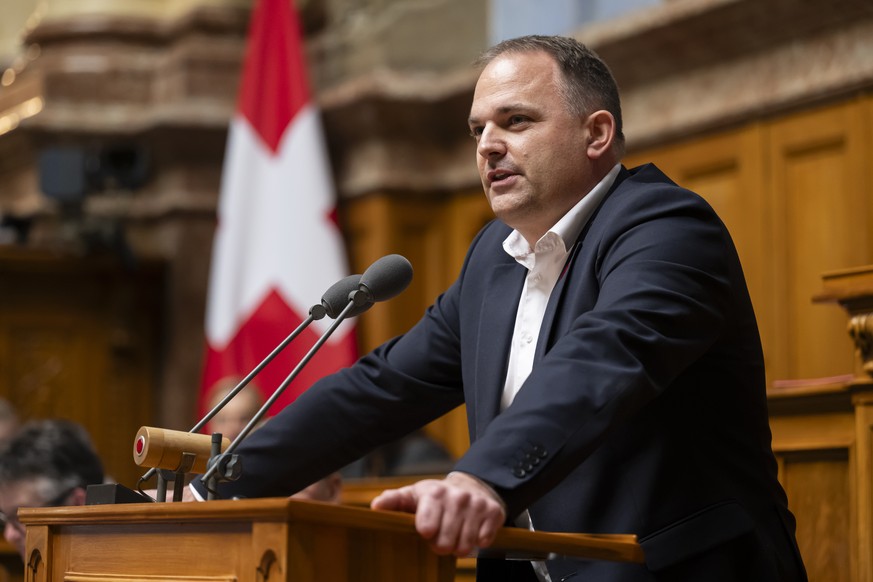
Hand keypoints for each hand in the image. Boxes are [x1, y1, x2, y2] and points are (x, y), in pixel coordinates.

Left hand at [370, 472, 505, 555]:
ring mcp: (476, 504)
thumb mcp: (413, 496)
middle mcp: (457, 497)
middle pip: (445, 541)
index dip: (426, 533)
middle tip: (440, 537)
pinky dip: (477, 542)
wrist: (471, 486)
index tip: (426, 532)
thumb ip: (393, 501)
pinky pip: (484, 540)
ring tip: (454, 535)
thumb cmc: (435, 497)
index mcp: (434, 492)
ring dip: (458, 546)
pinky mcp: (493, 512)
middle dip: (441, 545)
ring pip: (465, 544)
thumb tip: (375, 507)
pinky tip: (472, 531)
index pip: (427, 524)